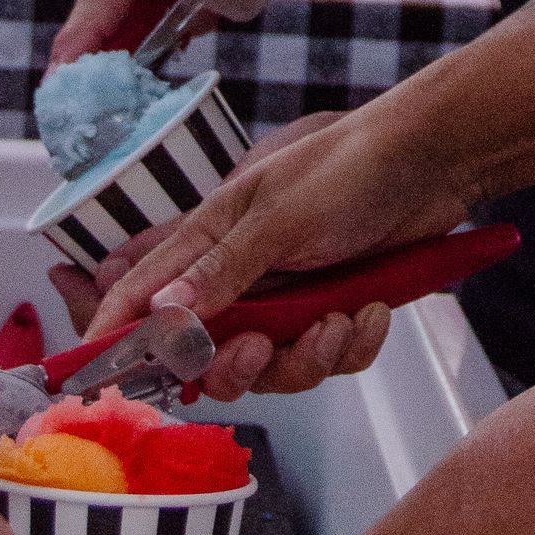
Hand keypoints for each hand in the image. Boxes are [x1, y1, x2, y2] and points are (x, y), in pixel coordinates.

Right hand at [85, 101, 470, 394]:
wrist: (434, 161)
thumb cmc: (350, 166)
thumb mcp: (280, 215)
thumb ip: (222, 267)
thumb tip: (160, 312)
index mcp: (211, 237)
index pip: (144, 293)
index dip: (116, 334)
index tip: (100, 373)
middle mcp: (242, 274)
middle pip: (209, 355)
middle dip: (236, 366)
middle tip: (261, 347)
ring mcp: (289, 296)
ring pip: (273, 367)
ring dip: (306, 356)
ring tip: (338, 321)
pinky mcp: (332, 310)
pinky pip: (327, 359)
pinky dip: (351, 346)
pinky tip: (371, 312)